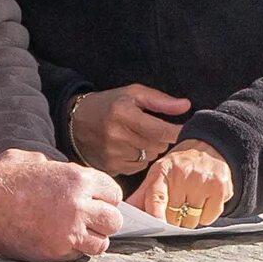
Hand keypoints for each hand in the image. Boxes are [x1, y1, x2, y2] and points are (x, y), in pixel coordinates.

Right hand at [0, 150, 125, 261]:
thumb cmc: (7, 179)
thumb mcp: (39, 162)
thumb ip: (65, 172)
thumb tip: (79, 180)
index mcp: (77, 178)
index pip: (114, 193)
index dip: (106, 199)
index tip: (96, 202)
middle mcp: (79, 205)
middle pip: (114, 220)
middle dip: (104, 221)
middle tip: (91, 221)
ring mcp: (69, 231)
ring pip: (102, 244)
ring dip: (93, 240)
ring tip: (78, 235)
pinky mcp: (55, 251)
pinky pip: (79, 256)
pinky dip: (74, 251)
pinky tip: (61, 242)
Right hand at [68, 82, 191, 176]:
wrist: (76, 122)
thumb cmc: (109, 104)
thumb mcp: (133, 94)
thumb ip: (161, 101)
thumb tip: (186, 106)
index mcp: (123, 112)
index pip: (160, 129)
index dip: (176, 131)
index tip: (183, 128)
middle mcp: (116, 135)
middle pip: (157, 145)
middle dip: (160, 137)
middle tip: (151, 128)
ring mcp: (112, 153)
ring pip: (149, 157)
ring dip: (150, 148)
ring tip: (136, 136)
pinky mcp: (110, 167)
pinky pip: (138, 167)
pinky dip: (139, 159)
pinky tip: (128, 147)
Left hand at [128, 140, 236, 228]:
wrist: (210, 147)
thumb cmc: (180, 165)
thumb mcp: (159, 173)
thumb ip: (142, 195)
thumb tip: (125, 212)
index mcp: (164, 171)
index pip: (158, 195)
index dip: (156, 212)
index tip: (156, 223)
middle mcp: (185, 175)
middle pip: (173, 216)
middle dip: (171, 217)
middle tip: (176, 204)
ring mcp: (204, 182)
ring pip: (191, 221)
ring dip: (188, 218)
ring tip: (190, 200)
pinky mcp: (221, 189)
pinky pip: (208, 219)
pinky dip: (204, 216)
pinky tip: (203, 201)